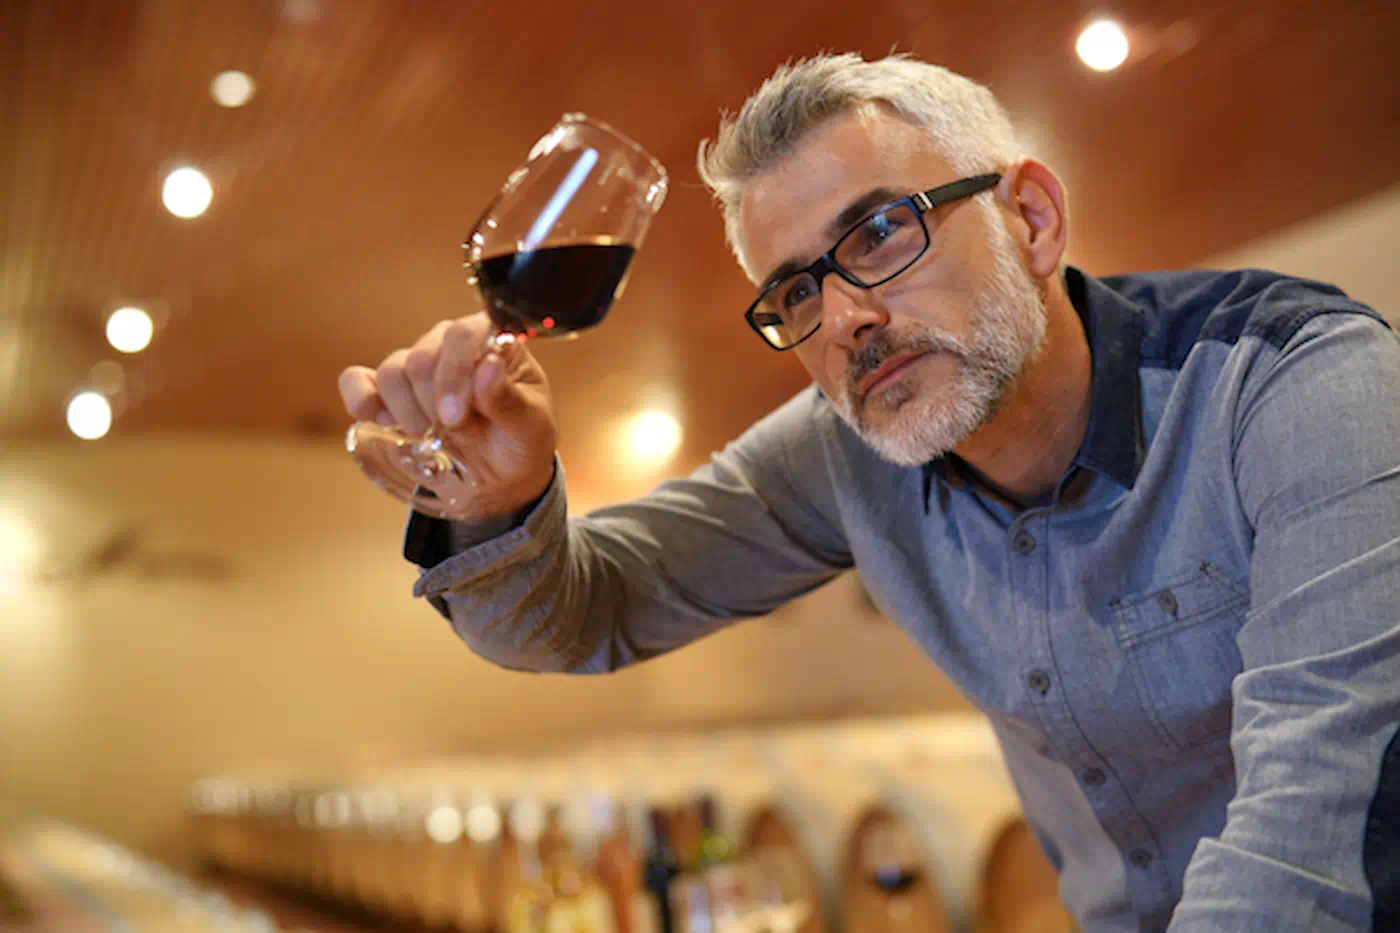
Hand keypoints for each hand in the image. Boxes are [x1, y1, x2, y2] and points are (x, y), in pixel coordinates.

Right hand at [338, 313, 558, 520]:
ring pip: (391, 374)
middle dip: (434, 407)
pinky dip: (363, 402)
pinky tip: (387, 424)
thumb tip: (489, 365)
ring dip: (409, 415)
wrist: (502, 473)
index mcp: (491, 340)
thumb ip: (510, 400)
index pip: (461, 335)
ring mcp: (415, 363)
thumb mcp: (531, 427)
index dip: (454, 376)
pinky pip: (356, 381)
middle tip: (455, 433)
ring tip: (434, 436)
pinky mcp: (387, 390)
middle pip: (420, 359)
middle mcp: (449, 343)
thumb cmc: (521, 439)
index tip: (456, 418)